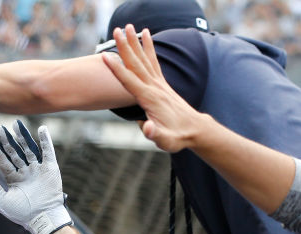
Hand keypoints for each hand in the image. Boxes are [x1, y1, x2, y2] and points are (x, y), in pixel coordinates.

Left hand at [0, 121, 71, 233]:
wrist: (42, 219)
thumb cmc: (21, 214)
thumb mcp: (1, 201)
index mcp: (13, 180)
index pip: (3, 161)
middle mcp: (25, 173)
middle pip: (15, 153)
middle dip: (7, 141)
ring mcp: (37, 170)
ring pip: (29, 149)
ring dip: (23, 137)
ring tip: (16, 124)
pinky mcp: (51, 169)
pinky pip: (48, 152)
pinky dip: (46, 140)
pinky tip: (41, 129)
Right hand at [101, 25, 205, 152]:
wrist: (195, 130)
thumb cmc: (177, 137)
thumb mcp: (165, 141)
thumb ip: (155, 134)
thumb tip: (147, 128)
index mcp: (150, 99)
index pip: (130, 81)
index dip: (117, 69)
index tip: (105, 56)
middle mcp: (155, 87)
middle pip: (136, 63)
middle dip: (125, 46)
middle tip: (116, 30)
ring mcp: (159, 83)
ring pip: (144, 58)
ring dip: (135, 41)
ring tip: (128, 26)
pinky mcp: (162, 83)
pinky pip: (153, 61)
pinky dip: (148, 47)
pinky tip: (146, 34)